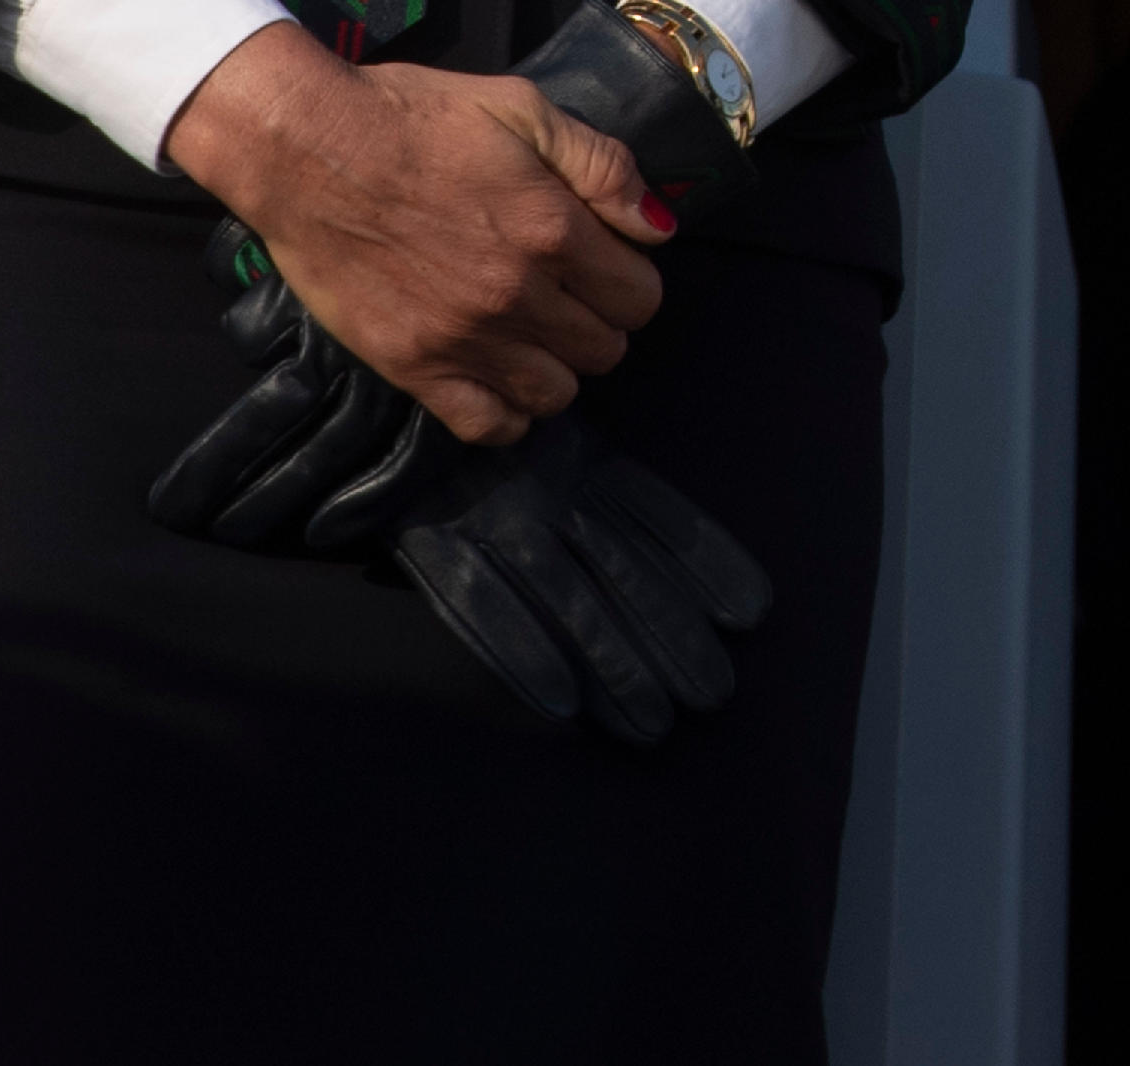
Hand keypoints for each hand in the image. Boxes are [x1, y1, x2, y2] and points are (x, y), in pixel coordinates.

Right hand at [165, 25, 669, 442]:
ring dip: (559, 367)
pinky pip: (485, 426)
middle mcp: (516, 294)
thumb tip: (658, 226)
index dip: (632, 279)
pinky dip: (507, 413)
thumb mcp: (524, 107)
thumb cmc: (416, 117)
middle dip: (600, 322)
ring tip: (535, 333)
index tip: (605, 262)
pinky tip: (500, 378)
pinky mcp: (411, 367)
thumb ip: (603, 166)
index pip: (641, 296)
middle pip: (605, 349)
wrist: (306, 149)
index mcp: (553, 228)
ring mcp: (463, 338)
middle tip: (569, 294)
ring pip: (555, 395)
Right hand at [380, 413, 773, 747]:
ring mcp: (498, 524)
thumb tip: (674, 540)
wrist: (378, 406)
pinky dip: (524, 654)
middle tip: (714, 695)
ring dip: (613, 665)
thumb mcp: (556, 448)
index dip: (706, 565)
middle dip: (671, 636)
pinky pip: (486, 609)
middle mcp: (550, 497)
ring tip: (654, 723)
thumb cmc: (481, 436)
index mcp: (582, 467)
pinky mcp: (441, 548)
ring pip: (568, 602)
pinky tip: (562, 704)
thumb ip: (603, 490)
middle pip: (626, 574)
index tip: (751, 612)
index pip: (660, 520)